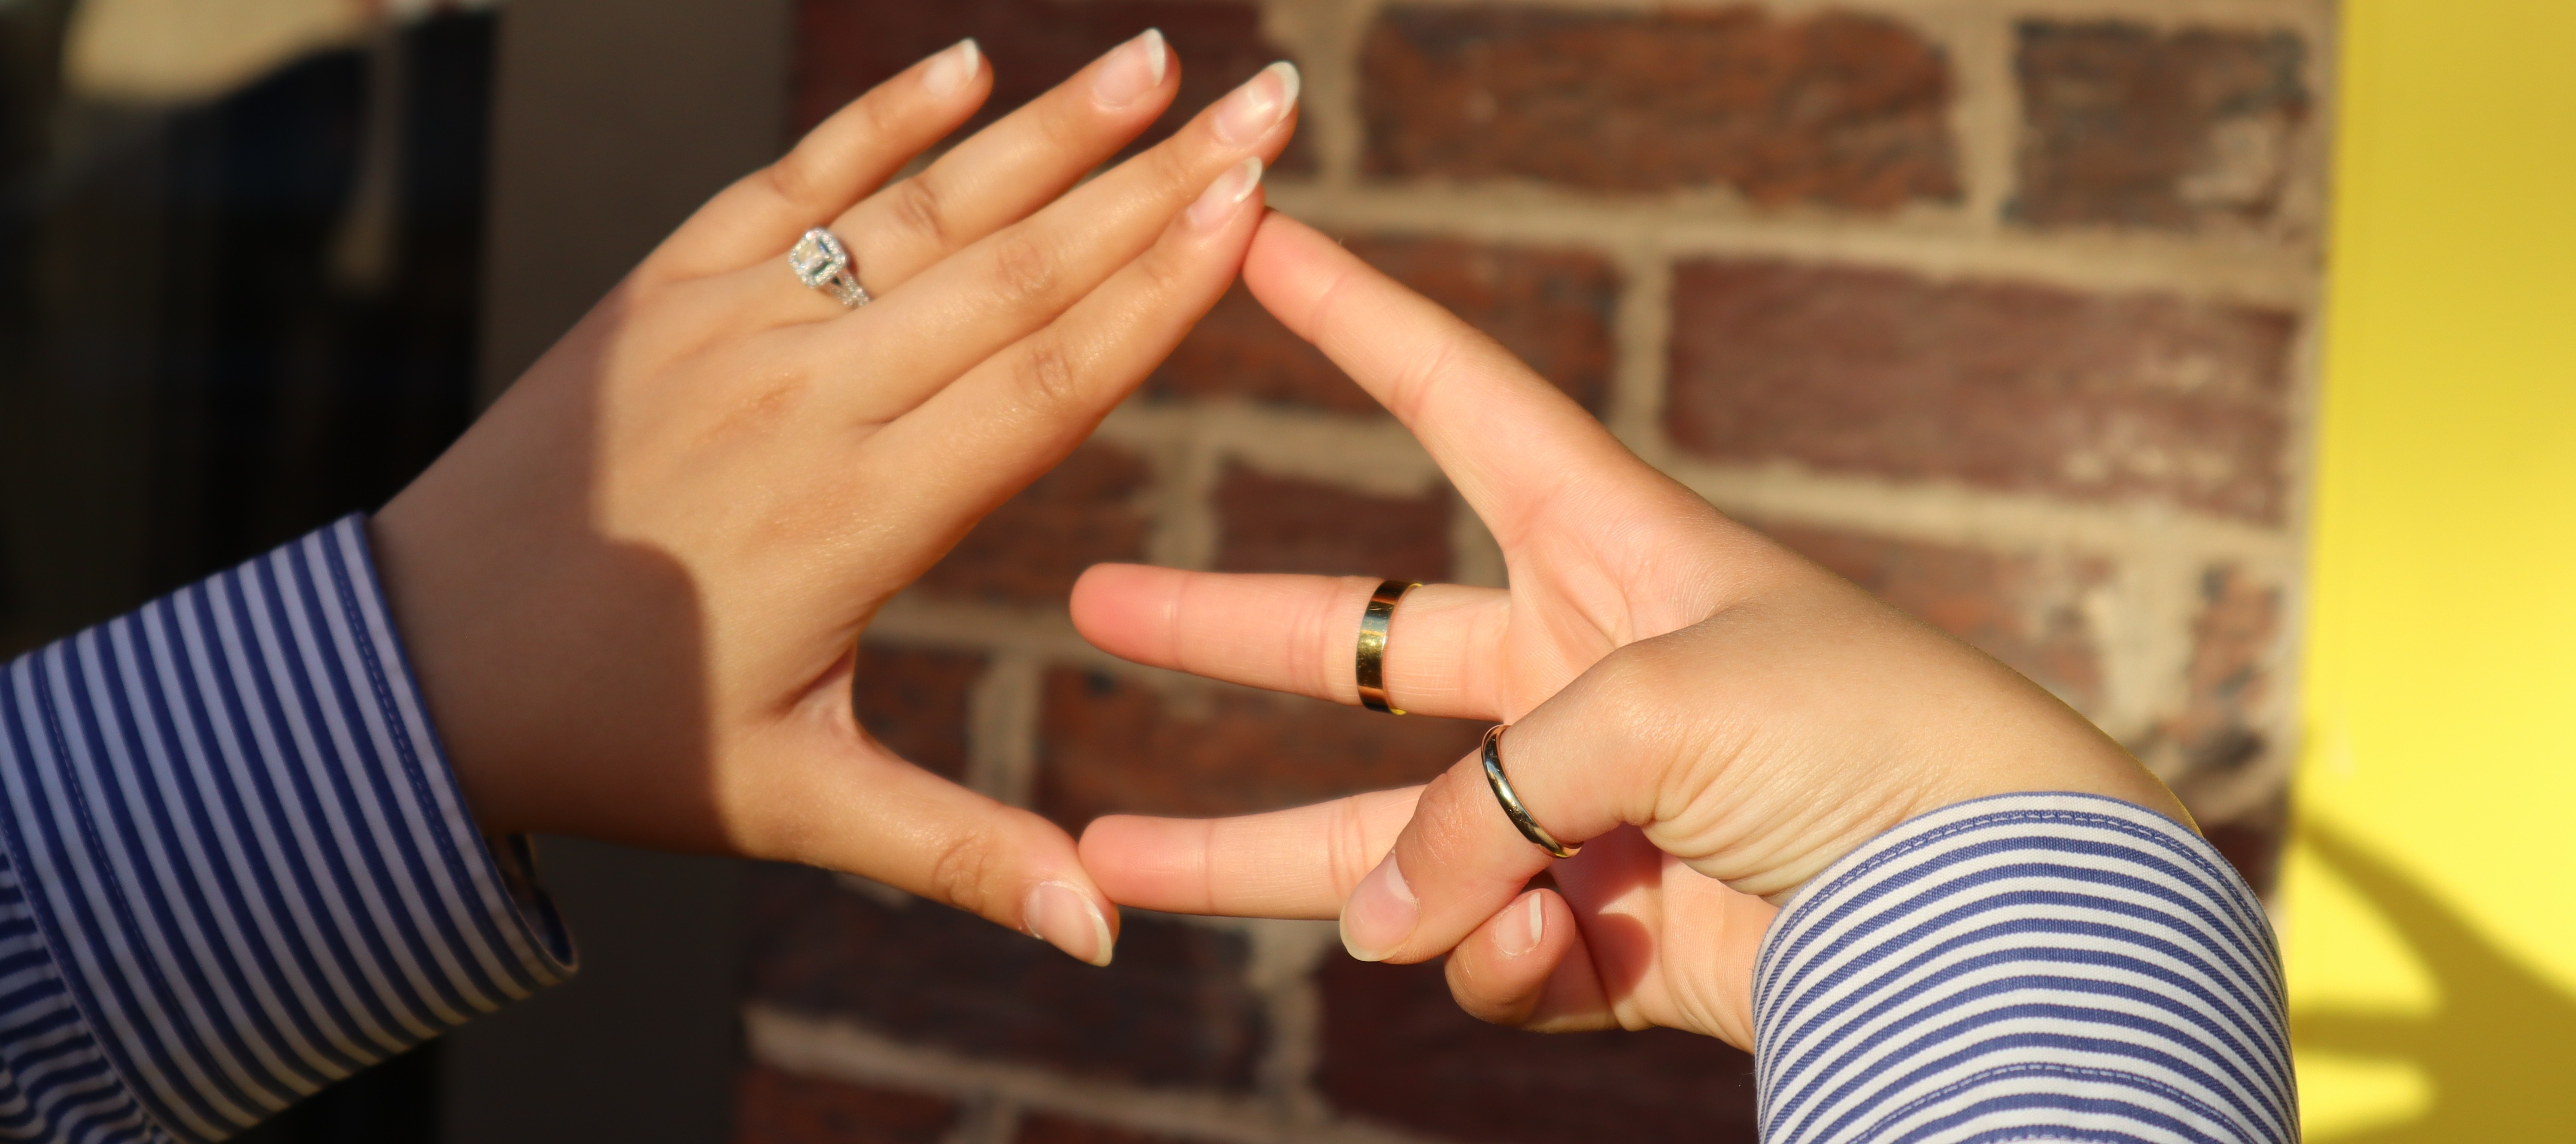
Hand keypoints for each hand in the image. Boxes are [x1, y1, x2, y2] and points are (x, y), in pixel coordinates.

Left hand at [370, 32, 1300, 964]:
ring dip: (1050, 130)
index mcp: (858, 516)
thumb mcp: (797, 808)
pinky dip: (880, 119)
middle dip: (1157, 182)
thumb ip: (960, 854)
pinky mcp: (665, 293)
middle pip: (1016, 270)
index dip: (1161, 289)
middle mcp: (807, 398)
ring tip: (1158, 60)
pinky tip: (969, 60)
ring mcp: (730, 328)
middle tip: (1269, 100)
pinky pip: (790, 183)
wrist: (410, 669)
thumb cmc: (625, 745)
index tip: (1255, 204)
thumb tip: (1107, 934)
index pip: (1048, 379)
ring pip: (920, 209)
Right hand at [1070, 215, 2185, 1042]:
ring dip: (1259, 853)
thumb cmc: (1868, 737)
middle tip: (1093, 606)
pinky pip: (1482, 945)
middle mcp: (1581, 672)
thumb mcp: (1664, 699)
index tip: (1265, 239)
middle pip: (1363, 643)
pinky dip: (1486, 953)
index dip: (1360, 320)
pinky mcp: (1598, 931)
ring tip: (1118, 856)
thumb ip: (1487, 793)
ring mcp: (1581, 808)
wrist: (1994, 909)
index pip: (1461, 403)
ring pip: (1377, 832)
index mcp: (1613, 551)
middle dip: (1226, 629)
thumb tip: (1382, 918)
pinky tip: (1535, 940)